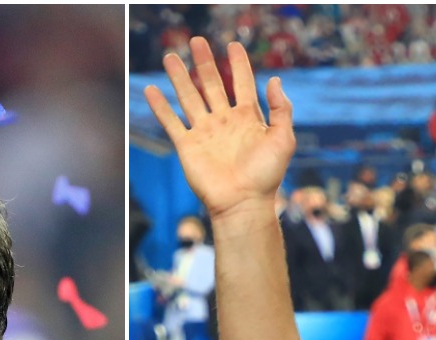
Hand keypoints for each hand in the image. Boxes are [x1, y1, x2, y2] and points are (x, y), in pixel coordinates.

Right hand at [144, 38, 296, 221]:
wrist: (243, 204)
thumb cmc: (267, 176)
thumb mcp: (283, 139)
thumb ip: (281, 109)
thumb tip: (274, 80)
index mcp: (248, 118)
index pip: (241, 83)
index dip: (238, 64)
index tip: (233, 45)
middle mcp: (224, 121)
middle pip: (211, 84)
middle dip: (204, 62)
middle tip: (197, 41)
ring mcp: (205, 133)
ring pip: (189, 98)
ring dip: (179, 77)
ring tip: (170, 57)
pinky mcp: (188, 147)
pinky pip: (171, 122)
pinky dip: (160, 107)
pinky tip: (152, 90)